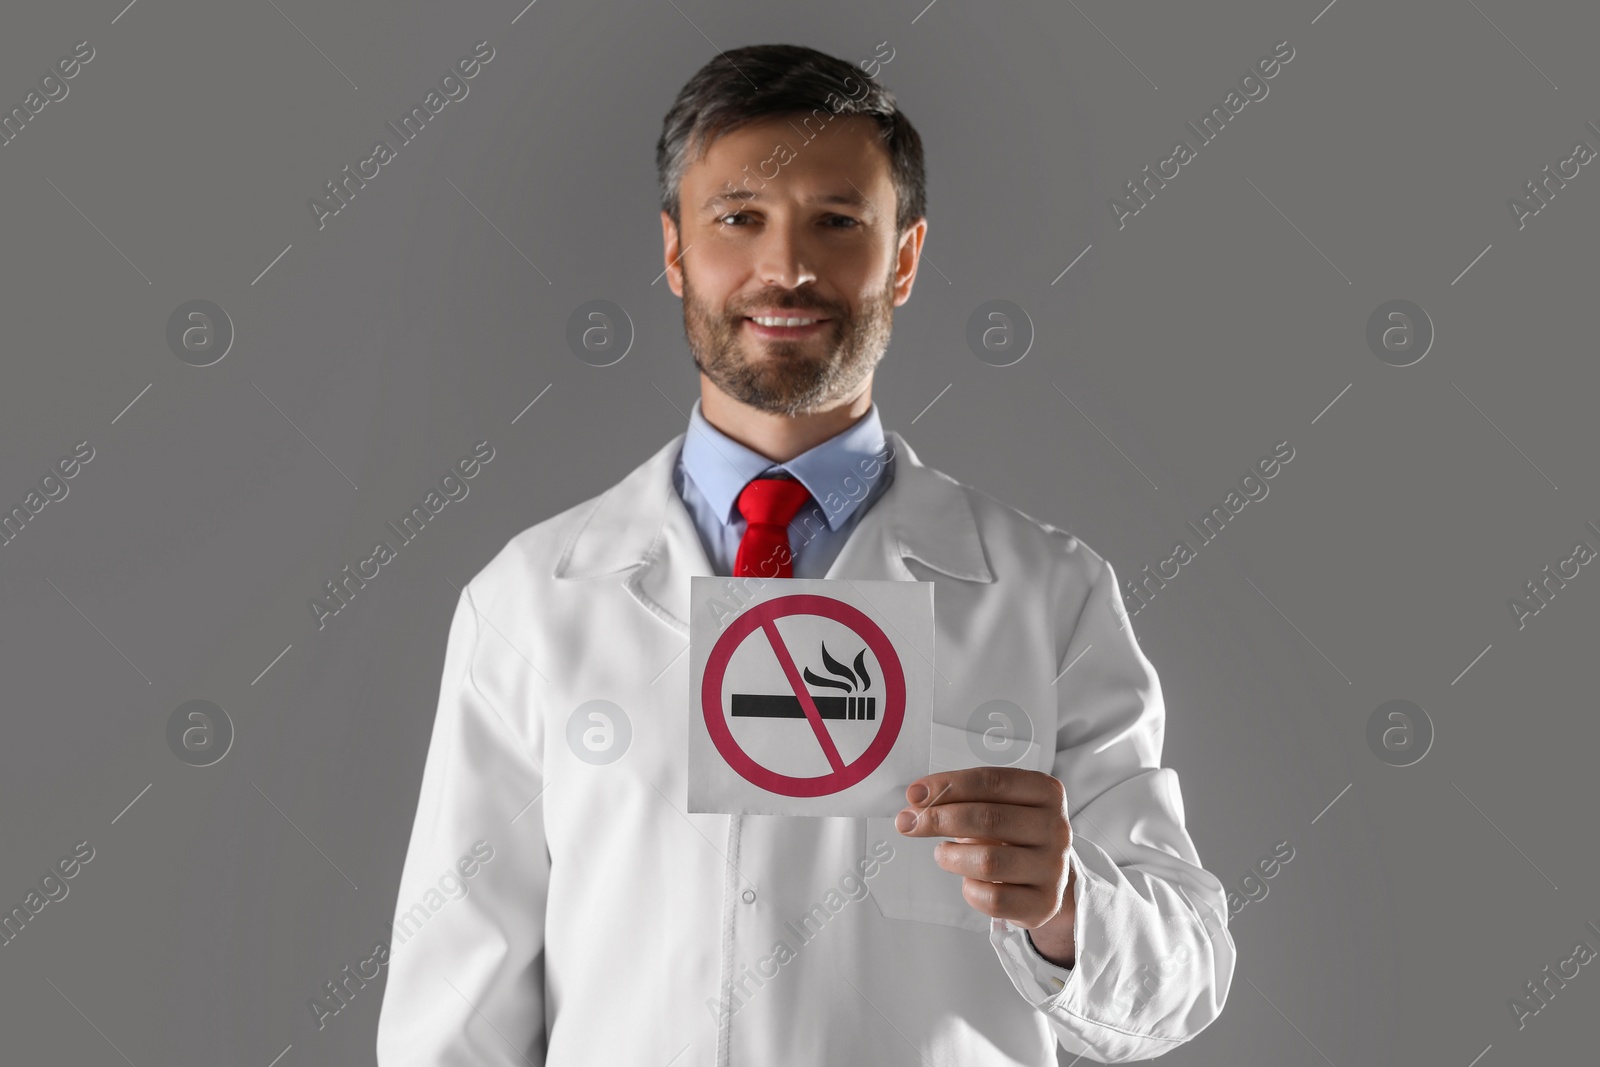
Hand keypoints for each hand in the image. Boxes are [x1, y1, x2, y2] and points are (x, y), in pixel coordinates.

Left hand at [894, 767, 1076, 965]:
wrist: (1049, 878)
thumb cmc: (1012, 833)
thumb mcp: (997, 805)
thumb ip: (960, 799)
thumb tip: (915, 803)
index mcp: (1046, 792)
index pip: (991, 781)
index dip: (947, 785)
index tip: (914, 794)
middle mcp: (1056, 828)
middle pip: (988, 818)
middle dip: (938, 819)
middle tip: (908, 823)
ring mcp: (1053, 868)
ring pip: (989, 862)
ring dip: (952, 857)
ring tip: (942, 853)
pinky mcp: (1044, 903)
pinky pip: (994, 900)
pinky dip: (970, 890)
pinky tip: (968, 881)